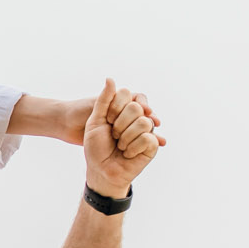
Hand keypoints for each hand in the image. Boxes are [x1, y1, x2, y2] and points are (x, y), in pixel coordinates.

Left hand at [84, 78, 164, 198]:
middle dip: (119, 124)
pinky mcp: (152, 146)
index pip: (127, 95)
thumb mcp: (95, 120)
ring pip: (144, 122)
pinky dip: (133, 147)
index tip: (107, 120)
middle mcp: (138, 117)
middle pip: (136, 108)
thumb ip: (104, 99)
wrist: (99, 169)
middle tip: (114, 135)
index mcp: (124, 109)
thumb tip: (110, 78)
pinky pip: (149, 138)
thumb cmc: (95, 146)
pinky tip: (128, 154)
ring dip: (125, 137)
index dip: (115, 108)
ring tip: (120, 146)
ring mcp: (146, 131)